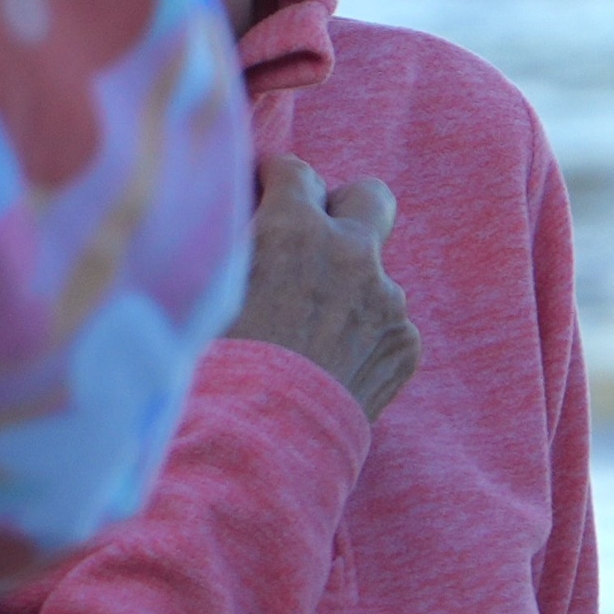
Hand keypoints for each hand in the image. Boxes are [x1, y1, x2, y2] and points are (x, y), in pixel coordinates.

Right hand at [230, 159, 418, 417]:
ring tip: (305, 333)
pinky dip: (361, 335)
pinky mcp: (405, 343)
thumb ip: (238, 241)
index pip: (296, 170)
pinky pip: (386, 323)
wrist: (261, 443)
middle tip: (313, 235)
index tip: (264, 193)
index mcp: (294, 230)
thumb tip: (244, 217)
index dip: (276, 180)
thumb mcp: (208, 285)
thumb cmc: (214, 364)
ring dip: (347, 288)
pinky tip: (326, 366)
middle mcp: (351, 253)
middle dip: (341, 207)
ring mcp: (387, 299)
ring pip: (373, 273)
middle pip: (369, 195)